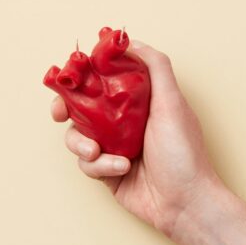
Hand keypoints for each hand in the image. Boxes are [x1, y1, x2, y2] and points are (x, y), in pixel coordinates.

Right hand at [50, 40, 218, 235]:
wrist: (185, 204)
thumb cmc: (184, 153)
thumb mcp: (173, 103)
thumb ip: (155, 68)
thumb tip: (131, 41)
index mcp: (139, 101)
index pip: (104, 78)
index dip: (84, 75)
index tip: (72, 76)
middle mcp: (123, 121)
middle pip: (81, 106)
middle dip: (65, 107)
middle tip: (60, 112)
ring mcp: (113, 147)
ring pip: (77, 136)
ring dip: (82, 143)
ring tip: (97, 152)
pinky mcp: (107, 172)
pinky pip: (87, 163)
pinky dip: (101, 165)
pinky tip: (121, 169)